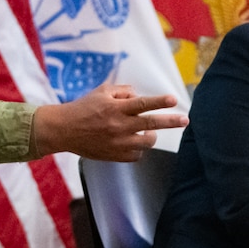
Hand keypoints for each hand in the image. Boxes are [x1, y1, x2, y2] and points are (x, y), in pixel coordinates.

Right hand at [32, 85, 187, 161]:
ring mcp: (117, 143)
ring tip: (148, 130)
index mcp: (115, 108)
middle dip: (170, 121)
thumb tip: (139, 95)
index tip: (174, 100)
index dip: (160, 102)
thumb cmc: (83, 108)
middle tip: (185, 120)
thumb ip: (123, 91)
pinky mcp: (114, 156)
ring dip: (152, 135)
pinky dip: (139, 147)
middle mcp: (118, 125)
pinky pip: (137, 154)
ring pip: (147, 141)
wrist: (63, 130)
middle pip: (151, 123)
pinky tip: (133, 141)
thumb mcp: (101, 92)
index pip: (142, 104)